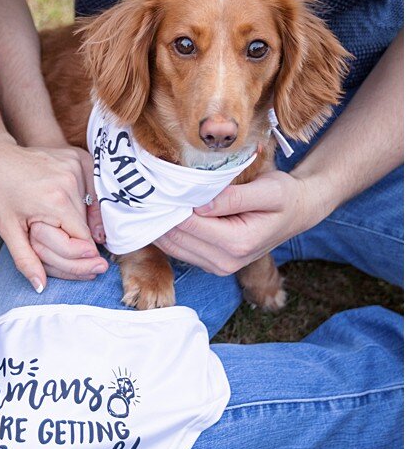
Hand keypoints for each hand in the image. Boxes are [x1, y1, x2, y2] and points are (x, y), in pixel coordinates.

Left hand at [0, 134, 105, 290]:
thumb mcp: (7, 228)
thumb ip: (26, 259)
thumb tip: (41, 287)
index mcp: (56, 202)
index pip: (83, 242)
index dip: (76, 255)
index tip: (72, 261)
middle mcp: (72, 182)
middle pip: (89, 227)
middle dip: (75, 239)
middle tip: (55, 238)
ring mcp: (77, 167)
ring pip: (91, 209)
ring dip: (79, 220)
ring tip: (54, 217)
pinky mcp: (79, 158)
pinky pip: (91, 191)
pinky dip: (82, 202)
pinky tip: (62, 202)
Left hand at [155, 167, 319, 275]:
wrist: (297, 212)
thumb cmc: (284, 196)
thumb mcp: (268, 190)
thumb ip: (234, 198)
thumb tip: (199, 205)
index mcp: (238, 243)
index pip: (187, 224)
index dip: (170, 203)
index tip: (158, 181)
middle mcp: (225, 262)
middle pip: (176, 237)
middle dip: (161, 212)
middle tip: (150, 187)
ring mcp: (217, 266)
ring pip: (172, 246)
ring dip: (161, 222)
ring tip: (156, 196)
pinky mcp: (211, 263)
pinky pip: (179, 250)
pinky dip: (168, 232)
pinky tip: (167, 211)